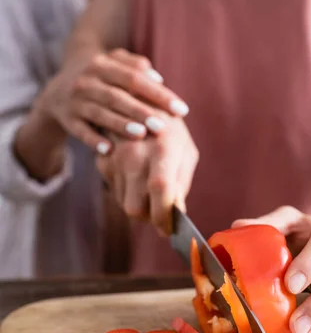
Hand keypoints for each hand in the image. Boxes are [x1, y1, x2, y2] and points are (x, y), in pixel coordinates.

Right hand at [39, 49, 189, 154]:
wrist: (57, 89)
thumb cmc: (100, 78)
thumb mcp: (114, 65)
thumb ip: (136, 67)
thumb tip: (158, 79)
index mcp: (103, 65)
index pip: (135, 78)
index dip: (159, 94)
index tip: (181, 110)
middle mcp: (87, 81)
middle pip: (117, 97)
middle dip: (141, 111)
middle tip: (162, 126)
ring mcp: (74, 101)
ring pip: (99, 114)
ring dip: (120, 124)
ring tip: (141, 134)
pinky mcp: (66, 119)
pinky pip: (80, 131)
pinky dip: (94, 140)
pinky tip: (109, 150)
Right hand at [96, 113, 198, 233]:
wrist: (136, 102)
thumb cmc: (170, 131)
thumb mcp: (186, 152)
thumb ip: (181, 185)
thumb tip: (177, 218)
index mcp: (163, 150)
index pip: (160, 193)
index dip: (164, 218)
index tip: (169, 230)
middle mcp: (135, 155)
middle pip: (134, 208)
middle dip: (148, 217)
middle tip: (160, 210)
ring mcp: (114, 158)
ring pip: (122, 203)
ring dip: (138, 204)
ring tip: (149, 184)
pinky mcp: (102, 161)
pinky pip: (114, 192)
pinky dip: (126, 191)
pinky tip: (135, 174)